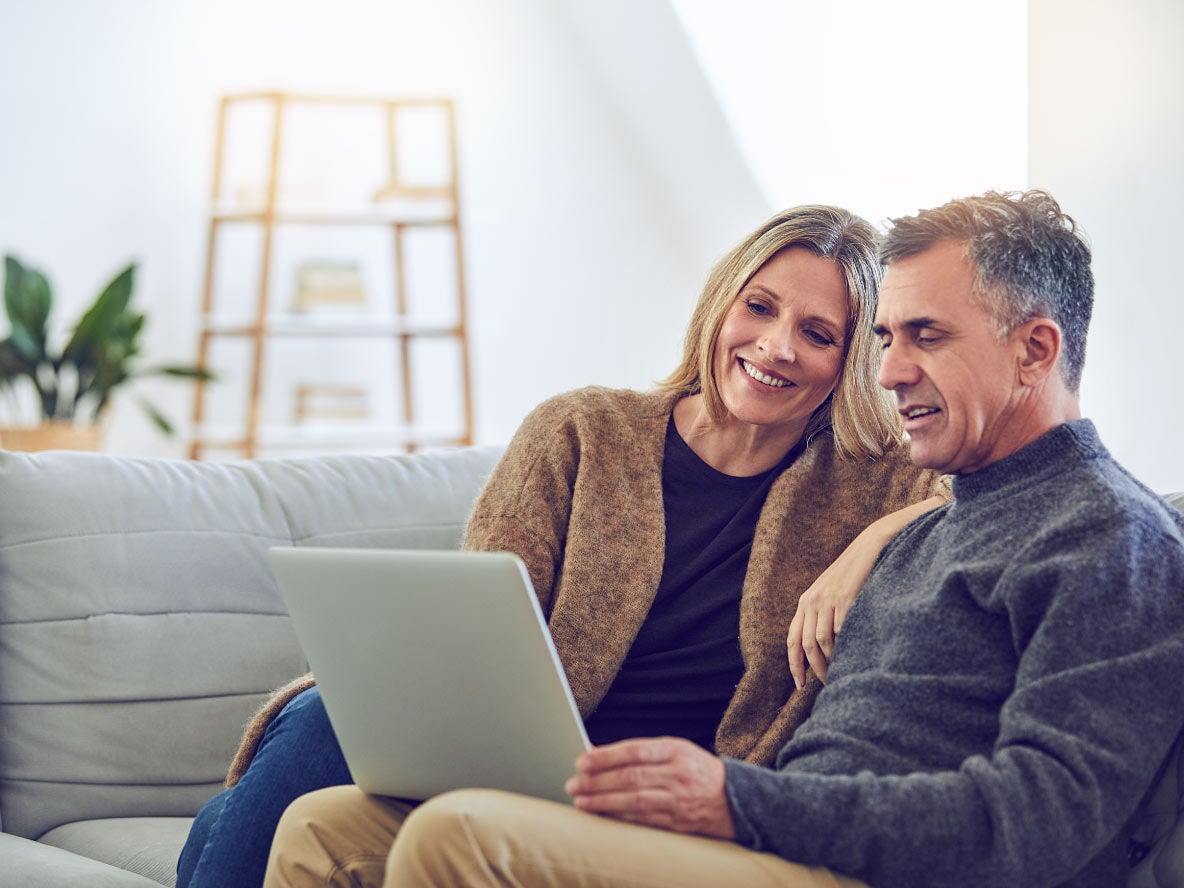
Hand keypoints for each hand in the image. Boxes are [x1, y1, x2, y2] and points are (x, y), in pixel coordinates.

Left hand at [565, 738, 735, 839]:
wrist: (735, 798)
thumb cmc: (695, 769)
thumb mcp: (674, 750)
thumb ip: (639, 751)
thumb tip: (597, 752)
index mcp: (676, 750)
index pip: (635, 750)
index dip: (606, 756)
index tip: (582, 761)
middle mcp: (678, 774)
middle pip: (631, 777)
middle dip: (597, 781)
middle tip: (573, 784)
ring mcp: (678, 800)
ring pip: (635, 801)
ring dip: (603, 802)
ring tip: (581, 802)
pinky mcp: (677, 823)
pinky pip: (644, 820)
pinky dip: (620, 818)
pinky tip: (602, 815)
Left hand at [786, 535, 873, 687]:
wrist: (869, 548)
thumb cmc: (852, 576)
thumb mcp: (829, 594)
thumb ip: (821, 616)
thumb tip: (821, 650)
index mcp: (805, 602)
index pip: (793, 639)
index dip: (794, 664)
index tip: (799, 685)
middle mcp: (812, 601)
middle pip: (807, 645)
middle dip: (814, 669)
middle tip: (825, 684)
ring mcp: (828, 600)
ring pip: (823, 641)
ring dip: (830, 662)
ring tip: (840, 673)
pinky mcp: (846, 598)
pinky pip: (841, 630)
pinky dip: (845, 646)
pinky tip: (852, 655)